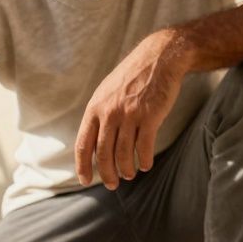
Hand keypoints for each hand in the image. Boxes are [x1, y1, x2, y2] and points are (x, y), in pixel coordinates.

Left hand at [75, 29, 189, 188]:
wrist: (159, 57)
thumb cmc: (132, 78)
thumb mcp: (107, 92)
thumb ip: (98, 116)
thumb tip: (91, 143)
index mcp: (95, 108)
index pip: (83, 144)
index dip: (83, 166)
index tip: (85, 180)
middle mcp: (109, 113)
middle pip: (103, 153)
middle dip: (107, 173)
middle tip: (113, 184)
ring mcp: (130, 114)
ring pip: (124, 153)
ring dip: (126, 169)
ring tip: (129, 174)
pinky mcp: (150, 116)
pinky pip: (144, 146)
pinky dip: (144, 160)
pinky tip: (145, 165)